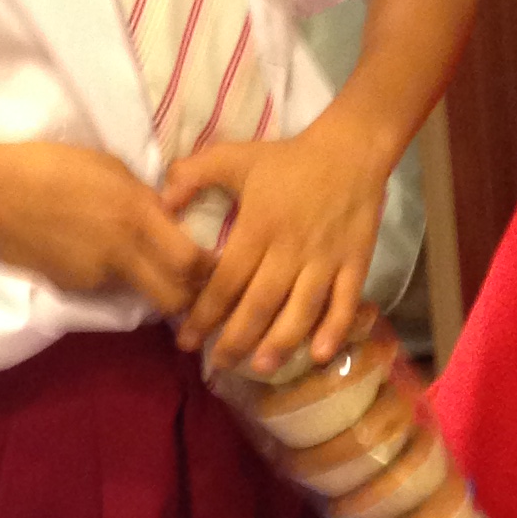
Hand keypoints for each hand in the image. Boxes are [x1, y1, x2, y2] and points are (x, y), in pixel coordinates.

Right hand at [0, 143, 213, 316]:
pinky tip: (90, 252)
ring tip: (132, 255)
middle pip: (174, 299)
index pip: (192, 262)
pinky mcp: (72, 288)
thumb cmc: (50, 165)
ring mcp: (95, 276)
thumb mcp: (111, 169)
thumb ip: (145, 199)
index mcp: (136, 216)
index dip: (209, 269)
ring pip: (140, 293)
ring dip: (147, 283)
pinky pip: (106, 288)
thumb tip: (170, 220)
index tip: (214, 262)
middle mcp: (122, 253)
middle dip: (188, 295)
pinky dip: (110, 276)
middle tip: (189, 280)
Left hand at [165, 114, 388, 373]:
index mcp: (259, 226)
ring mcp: (326, 258)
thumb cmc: (287, 159)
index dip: (205, 314)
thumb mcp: (234, 156)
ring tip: (260, 367)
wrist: (350, 150)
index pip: (227, 280)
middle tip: (218, 365)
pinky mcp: (356, 262)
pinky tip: (320, 354)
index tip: (186, 340)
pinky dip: (334, 329)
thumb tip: (160, 202)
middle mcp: (291, 249)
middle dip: (237, 340)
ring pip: (302, 309)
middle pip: (261, 304)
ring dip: (281, 342)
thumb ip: (194, 175)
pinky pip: (346, 301)